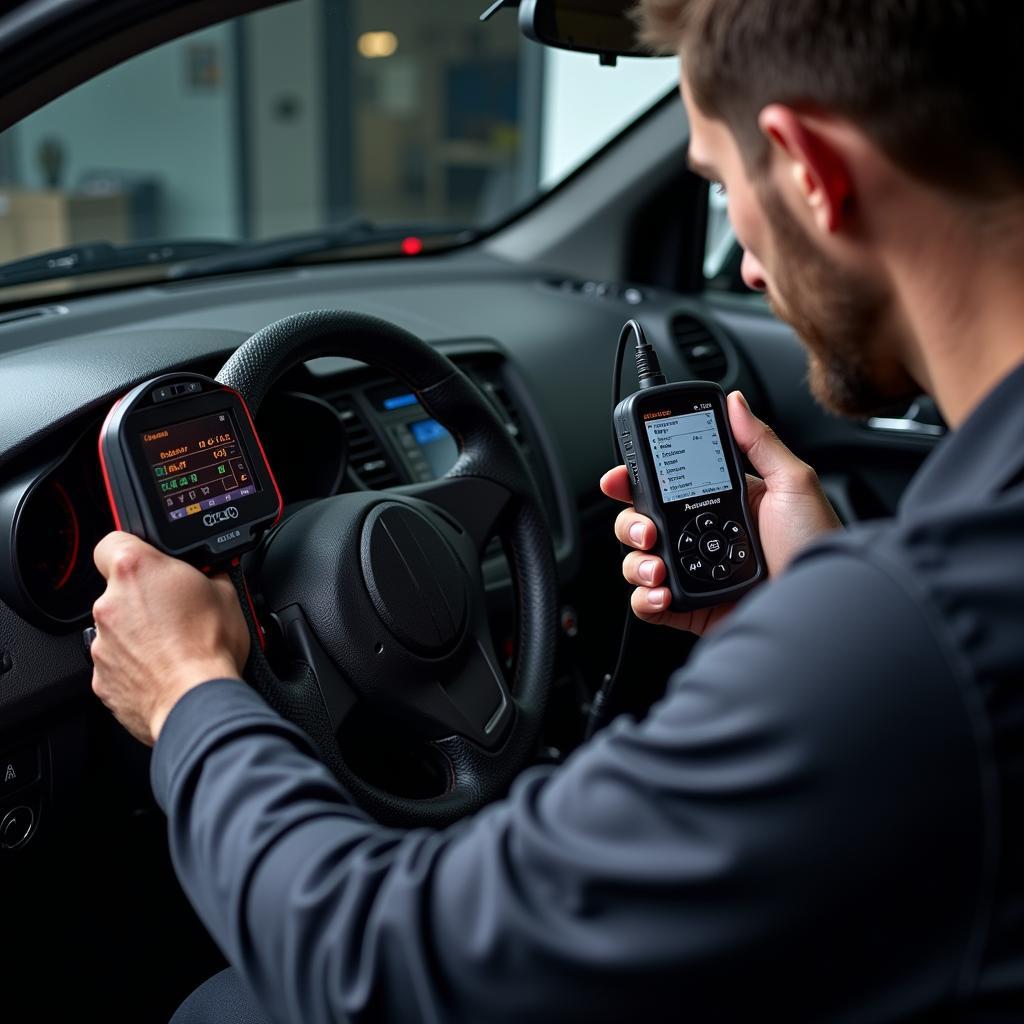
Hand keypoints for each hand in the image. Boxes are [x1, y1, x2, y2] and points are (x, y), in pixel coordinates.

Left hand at [90, 532, 249, 745]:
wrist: (197, 700)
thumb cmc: (210, 648)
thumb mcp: (227, 593)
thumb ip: (208, 576)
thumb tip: (210, 575)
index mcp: (136, 570)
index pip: (111, 542)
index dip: (132, 551)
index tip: (149, 564)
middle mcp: (110, 604)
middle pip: (119, 591)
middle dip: (145, 599)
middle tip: (177, 613)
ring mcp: (102, 644)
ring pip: (119, 630)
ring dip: (141, 635)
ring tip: (175, 648)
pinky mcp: (101, 678)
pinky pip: (118, 664)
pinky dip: (137, 666)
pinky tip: (165, 670)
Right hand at [600, 391, 840, 635]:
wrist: (819, 607)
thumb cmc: (815, 546)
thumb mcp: (794, 483)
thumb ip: (759, 441)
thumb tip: (735, 403)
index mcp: (721, 502)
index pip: (667, 484)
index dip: (637, 479)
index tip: (621, 476)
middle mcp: (702, 536)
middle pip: (642, 521)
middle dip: (630, 523)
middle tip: (647, 528)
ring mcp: (694, 572)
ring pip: (639, 560)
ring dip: (637, 561)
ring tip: (657, 566)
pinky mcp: (690, 606)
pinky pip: (648, 602)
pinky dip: (645, 598)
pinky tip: (663, 593)